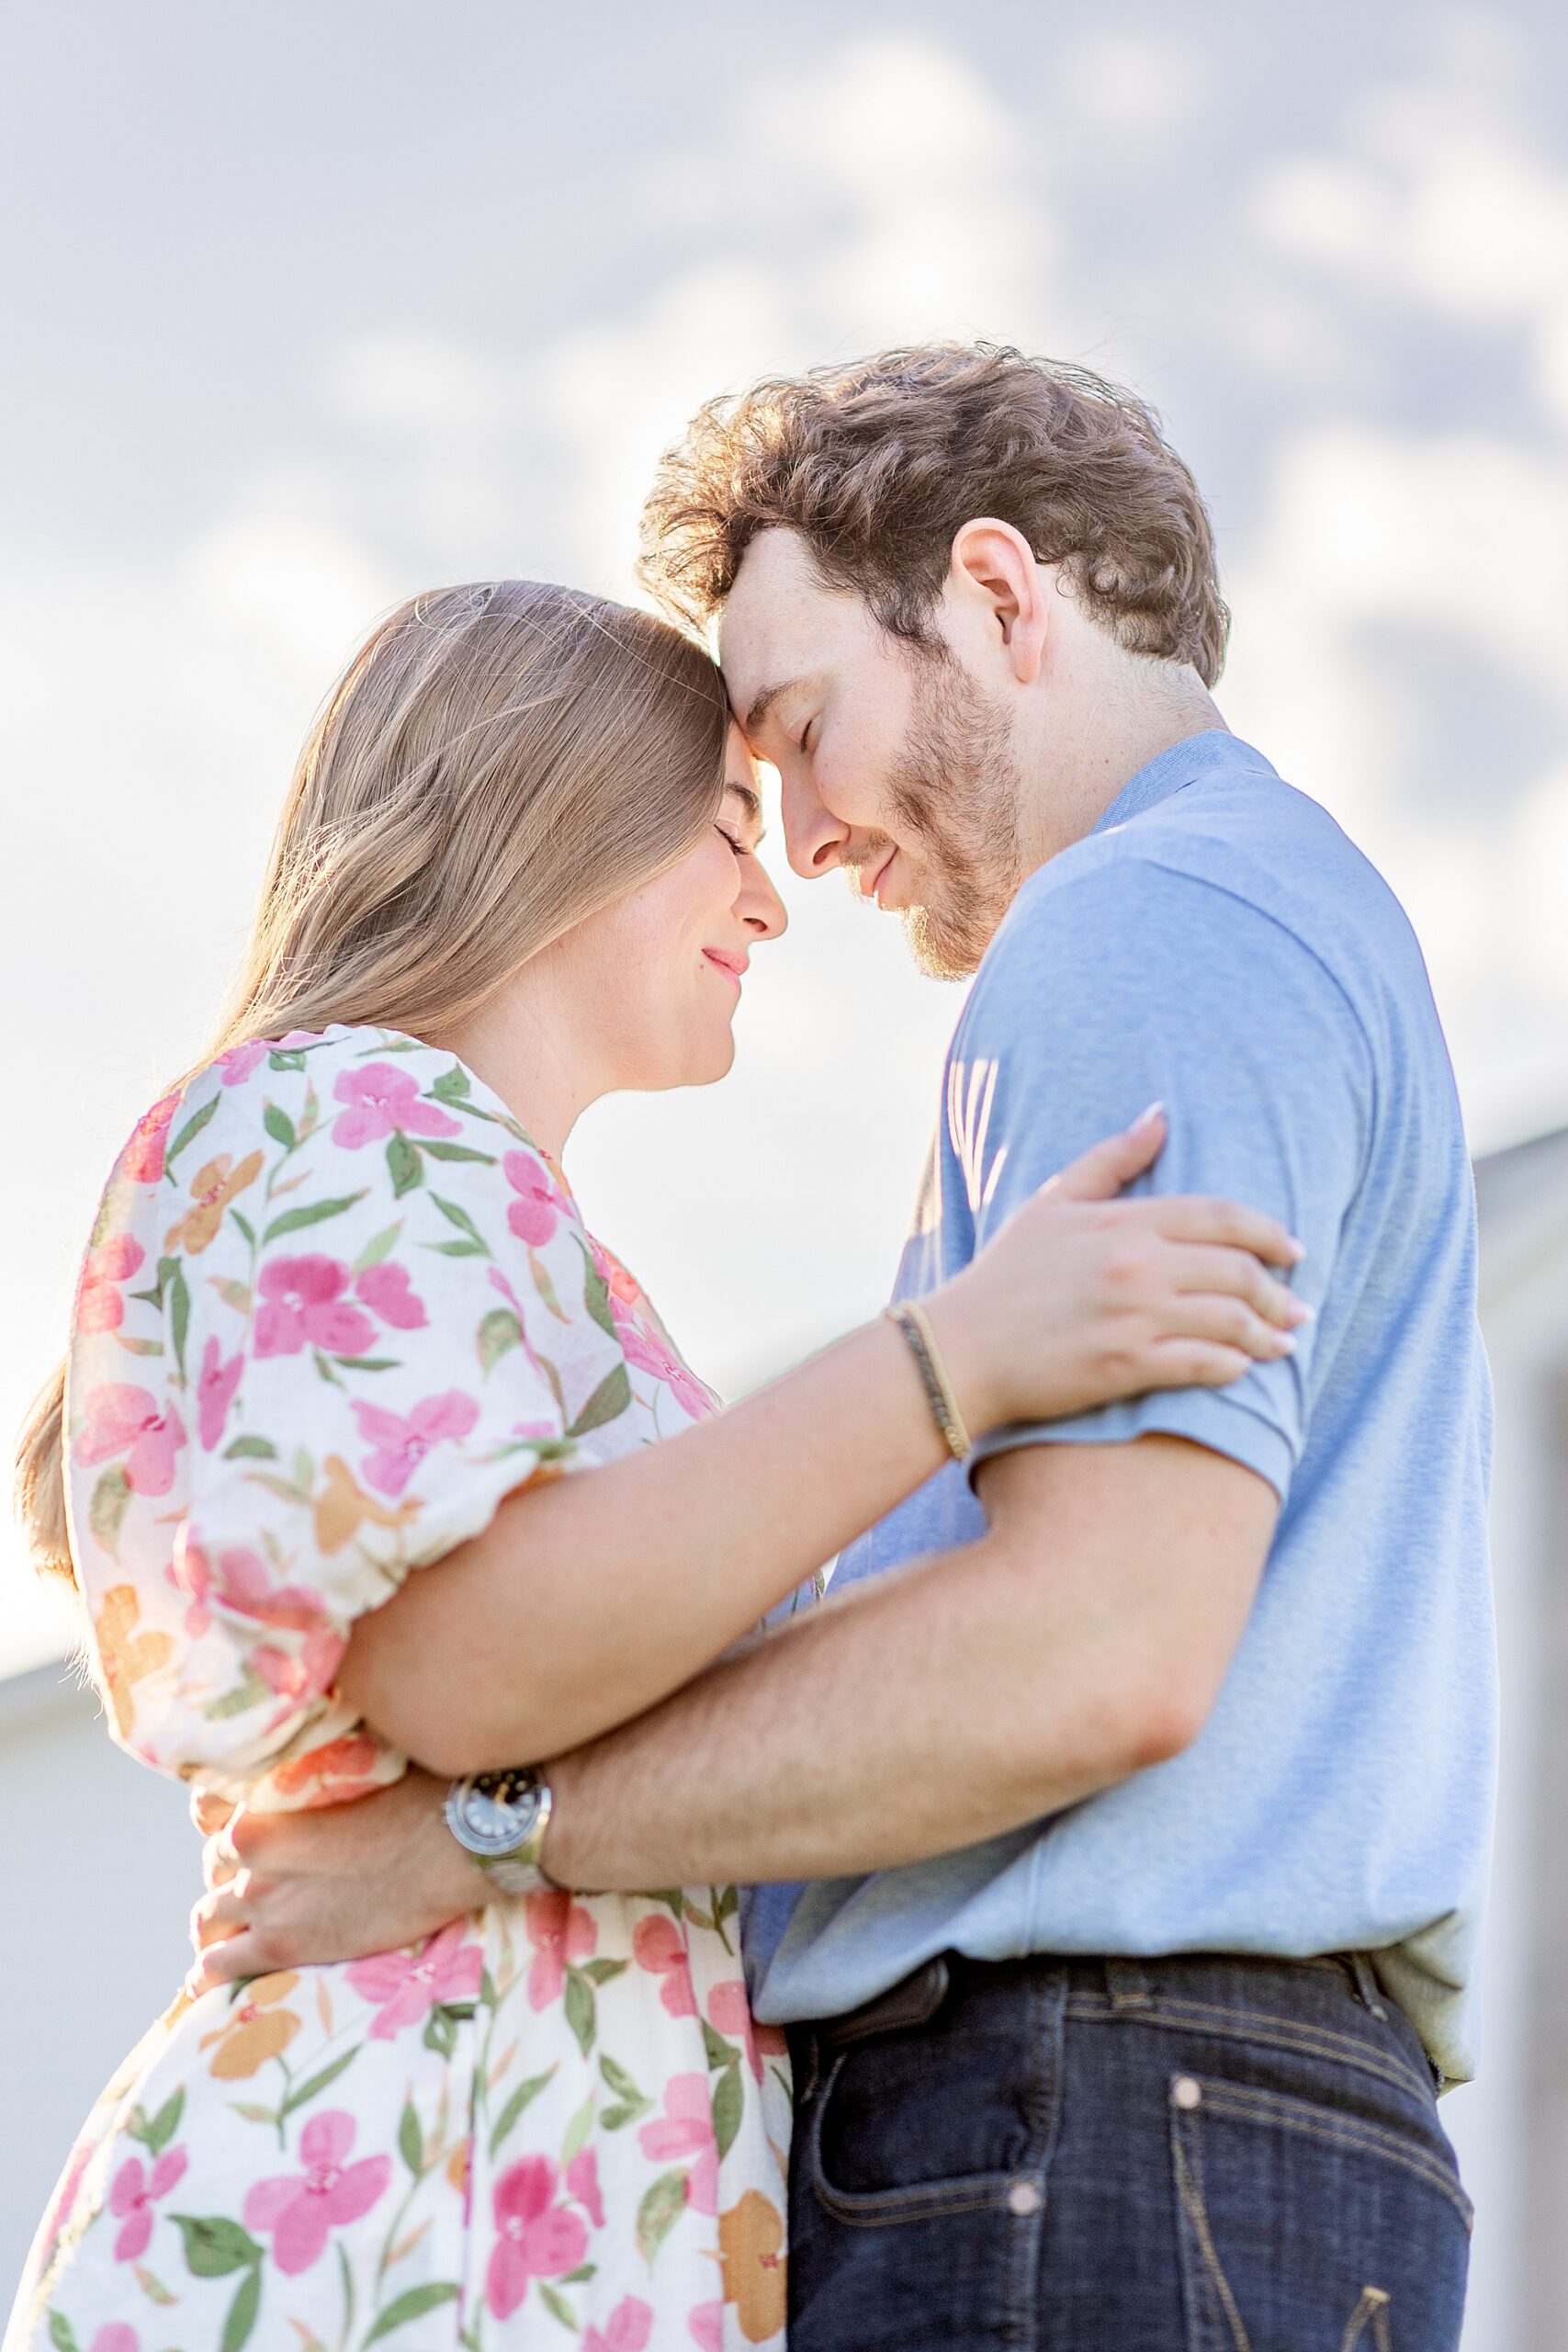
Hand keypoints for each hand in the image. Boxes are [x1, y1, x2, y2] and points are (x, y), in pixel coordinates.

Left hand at [186, 1768, 485, 1994]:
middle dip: (234, 1874)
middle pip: (215, 1868)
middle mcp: (250, 1853)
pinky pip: (217, 1968)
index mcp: (265, 1801)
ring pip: (208, 1918)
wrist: (454, 1846)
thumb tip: (318, 1752)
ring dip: (223, 1922)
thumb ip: (318, 1773)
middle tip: (269, 1881)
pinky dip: (211, 1973)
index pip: (210, 1814)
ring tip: (240, 1930)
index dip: (226, 1823)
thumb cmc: (418, 1794)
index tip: (248, 1834)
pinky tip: (213, 1979)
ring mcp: (263, 1903)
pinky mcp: (281, 1948)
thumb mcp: (357, 1767)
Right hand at [926, 1105, 1307, 1431]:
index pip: (1220, 1216)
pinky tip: (1242, 1369)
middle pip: (1238, 1271)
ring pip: (1230, 1322)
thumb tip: (1160, 1115)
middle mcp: (1136, 1266)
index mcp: (1123, 1221)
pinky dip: (1233, 1367)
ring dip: (1268, 1335)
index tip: (1293, 1250)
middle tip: (1296, 1309)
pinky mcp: (1125, 1367)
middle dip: (1279, 1292)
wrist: (960, 1349)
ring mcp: (1133, 1318)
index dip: (1268, 1232)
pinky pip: (1203, 1366)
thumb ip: (1111, 1159)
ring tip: (1283, 1344)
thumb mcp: (1052, 1203)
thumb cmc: (1005, 1276)